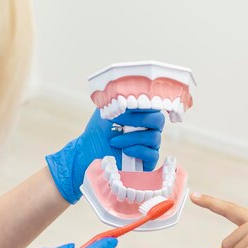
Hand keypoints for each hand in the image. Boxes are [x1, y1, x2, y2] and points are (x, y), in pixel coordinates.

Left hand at [46, 109, 164, 203]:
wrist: (88, 154)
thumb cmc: (98, 132)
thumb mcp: (104, 110)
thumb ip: (116, 98)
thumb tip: (124, 86)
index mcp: (141, 115)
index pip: (154, 105)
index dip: (144, 103)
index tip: (128, 104)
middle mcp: (148, 129)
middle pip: (158, 120)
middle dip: (138, 119)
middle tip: (119, 121)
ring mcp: (150, 146)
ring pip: (154, 137)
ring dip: (132, 138)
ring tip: (114, 141)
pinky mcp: (148, 161)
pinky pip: (152, 154)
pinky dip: (138, 150)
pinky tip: (125, 151)